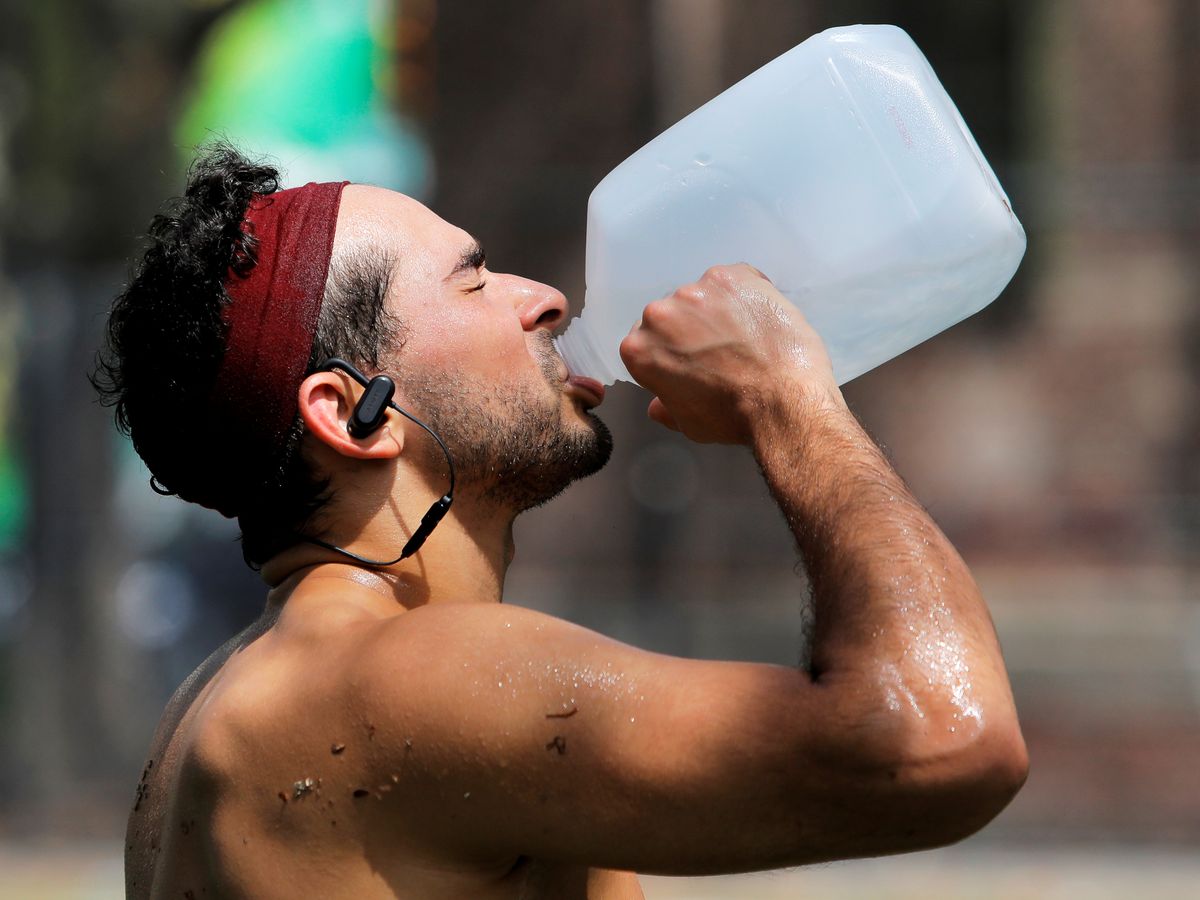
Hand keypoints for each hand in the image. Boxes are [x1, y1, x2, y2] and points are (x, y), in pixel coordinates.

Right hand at [619, 264, 843, 443]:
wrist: (783, 399)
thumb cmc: (733, 416)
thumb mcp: (687, 423)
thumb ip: (666, 406)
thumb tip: (658, 405)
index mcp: (639, 348)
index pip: (645, 341)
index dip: (670, 351)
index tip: (689, 360)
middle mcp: (659, 313)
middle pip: (671, 314)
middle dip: (691, 328)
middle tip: (720, 350)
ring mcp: (696, 290)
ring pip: (704, 295)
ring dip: (719, 310)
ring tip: (746, 336)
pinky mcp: (731, 276)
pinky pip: (735, 279)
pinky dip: (747, 293)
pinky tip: (760, 319)